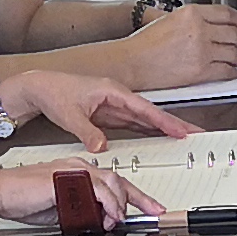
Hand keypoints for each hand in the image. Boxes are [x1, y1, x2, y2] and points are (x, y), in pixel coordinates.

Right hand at [0, 155, 161, 230]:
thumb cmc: (21, 199)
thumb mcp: (59, 211)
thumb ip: (80, 213)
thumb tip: (98, 223)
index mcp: (77, 171)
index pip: (112, 182)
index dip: (133, 197)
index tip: (149, 208)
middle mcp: (78, 166)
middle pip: (118, 179)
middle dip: (139, 198)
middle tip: (153, 212)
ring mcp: (72, 169)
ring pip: (111, 182)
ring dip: (120, 204)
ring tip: (120, 220)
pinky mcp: (65, 176)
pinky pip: (96, 188)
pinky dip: (107, 203)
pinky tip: (109, 214)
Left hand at [12, 70, 185, 145]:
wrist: (40, 87)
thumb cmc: (54, 92)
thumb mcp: (70, 115)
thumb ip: (88, 132)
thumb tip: (102, 148)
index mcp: (113, 91)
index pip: (145, 109)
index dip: (164, 121)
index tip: (181, 131)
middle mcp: (118, 97)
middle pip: (151, 113)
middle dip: (174, 124)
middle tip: (195, 134)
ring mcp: (115, 106)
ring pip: (145, 119)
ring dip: (165, 129)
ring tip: (184, 138)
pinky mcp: (110, 115)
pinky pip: (134, 124)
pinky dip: (149, 131)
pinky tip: (160, 139)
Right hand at [113, 2, 236, 88]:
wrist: (132, 62)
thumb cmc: (145, 44)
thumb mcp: (171, 20)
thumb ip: (195, 20)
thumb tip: (217, 27)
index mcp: (191, 12)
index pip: (227, 13)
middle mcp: (199, 28)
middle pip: (235, 34)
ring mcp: (201, 50)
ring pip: (234, 53)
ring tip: (233, 60)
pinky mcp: (201, 70)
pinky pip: (227, 71)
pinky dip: (232, 72)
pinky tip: (229, 72)